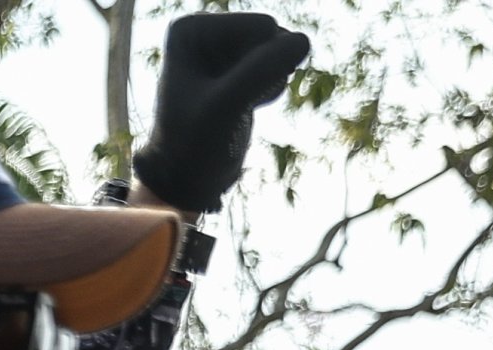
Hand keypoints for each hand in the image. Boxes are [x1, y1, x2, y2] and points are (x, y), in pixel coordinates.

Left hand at [133, 10, 311, 215]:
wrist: (188, 181)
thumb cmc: (194, 146)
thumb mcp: (226, 107)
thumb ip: (261, 70)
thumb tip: (304, 40)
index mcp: (191, 29)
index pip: (262, 26)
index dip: (254, 68)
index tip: (221, 96)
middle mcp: (207, 31)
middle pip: (273, 35)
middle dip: (264, 72)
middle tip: (232, 103)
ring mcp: (226, 47)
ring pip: (280, 49)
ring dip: (268, 82)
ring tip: (237, 105)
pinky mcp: (242, 67)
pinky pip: (279, 64)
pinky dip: (269, 90)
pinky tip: (244, 107)